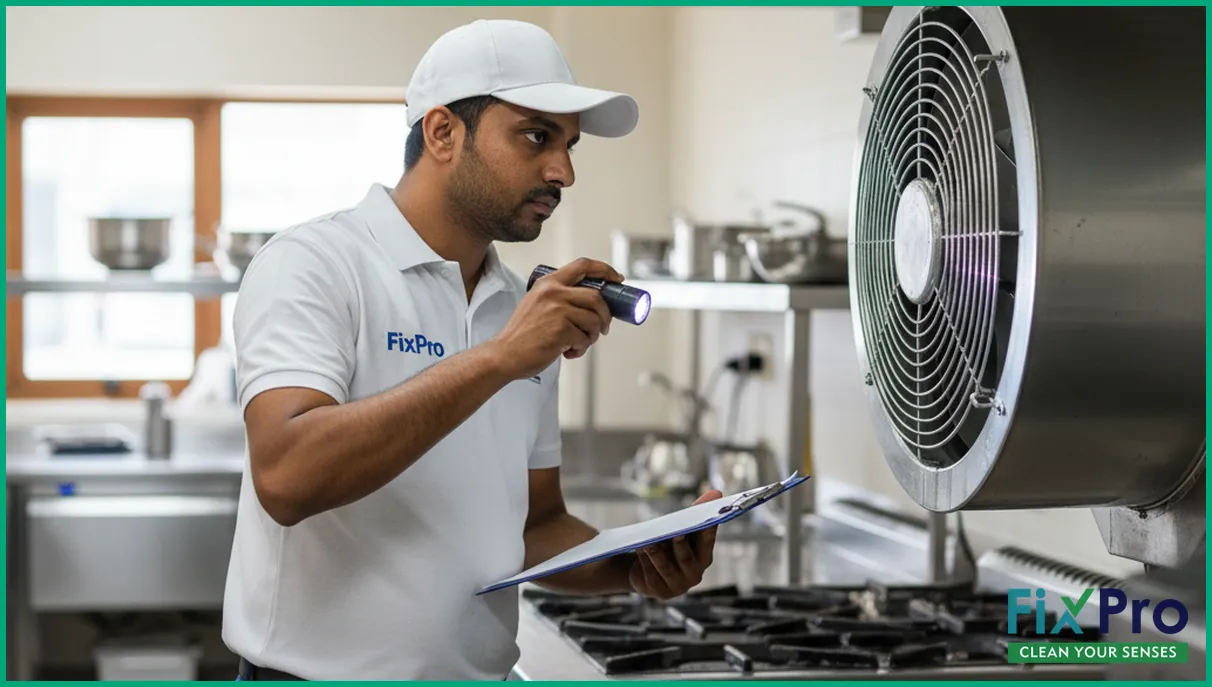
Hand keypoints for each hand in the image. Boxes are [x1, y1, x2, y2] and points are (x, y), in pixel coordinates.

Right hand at [490, 258, 624, 379]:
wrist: (505, 354)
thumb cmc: (522, 334)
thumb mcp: (537, 303)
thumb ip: (560, 298)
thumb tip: (593, 303)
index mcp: (548, 283)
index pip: (583, 266)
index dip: (605, 270)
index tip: (616, 279)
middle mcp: (553, 293)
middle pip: (596, 296)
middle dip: (605, 314)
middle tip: (603, 326)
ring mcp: (557, 311)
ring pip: (594, 319)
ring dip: (593, 334)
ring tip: (580, 342)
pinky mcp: (561, 330)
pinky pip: (585, 338)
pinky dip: (581, 348)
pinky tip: (569, 351)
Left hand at [627, 489, 721, 599]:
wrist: (647, 569)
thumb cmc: (670, 545)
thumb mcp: (682, 529)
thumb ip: (697, 511)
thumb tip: (717, 492)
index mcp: (704, 557)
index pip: (707, 541)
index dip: (708, 530)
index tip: (707, 517)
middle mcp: (694, 574)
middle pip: (686, 558)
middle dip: (681, 545)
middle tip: (676, 533)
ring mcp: (678, 585)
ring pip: (666, 568)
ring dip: (657, 554)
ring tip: (648, 542)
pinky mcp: (661, 592)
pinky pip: (651, 575)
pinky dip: (645, 562)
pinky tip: (639, 550)